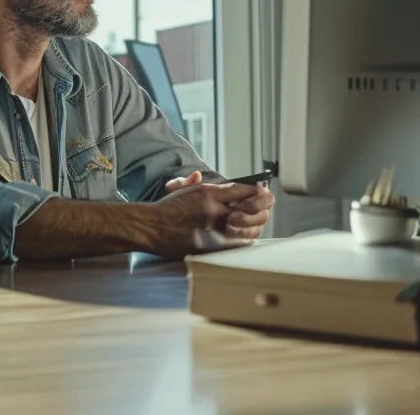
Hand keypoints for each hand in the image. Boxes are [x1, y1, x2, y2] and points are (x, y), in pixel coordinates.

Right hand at [144, 172, 273, 257]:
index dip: (257, 189)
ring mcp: (214, 229)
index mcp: (208, 193)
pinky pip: (239, 243)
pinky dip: (247, 238)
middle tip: (268, 203)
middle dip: (263, 204)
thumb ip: (192, 182)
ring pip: (248, 226)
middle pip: (251, 206)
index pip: (242, 189)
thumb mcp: (179, 190)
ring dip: (257, 222)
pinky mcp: (212, 245)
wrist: (150, 227)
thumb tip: (197, 175)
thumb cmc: (164, 210)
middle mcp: (214, 209)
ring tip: (261, 219)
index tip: (263, 190)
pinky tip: (251, 235)